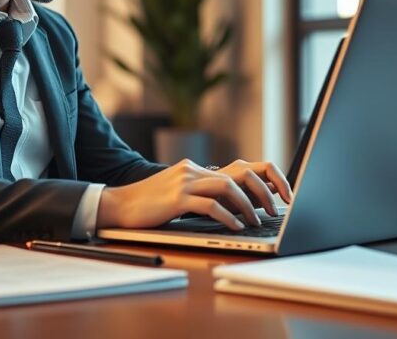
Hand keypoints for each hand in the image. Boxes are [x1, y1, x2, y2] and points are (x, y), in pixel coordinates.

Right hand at [97, 159, 293, 230]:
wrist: (118, 206)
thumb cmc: (149, 206)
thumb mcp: (178, 195)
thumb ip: (201, 194)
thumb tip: (232, 204)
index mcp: (194, 169)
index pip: (238, 169)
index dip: (262, 181)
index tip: (277, 197)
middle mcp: (192, 170)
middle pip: (239, 175)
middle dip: (262, 193)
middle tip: (274, 210)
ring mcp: (184, 182)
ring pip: (227, 187)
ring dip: (247, 205)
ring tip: (256, 221)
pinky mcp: (176, 198)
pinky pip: (210, 205)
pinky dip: (227, 216)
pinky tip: (235, 226)